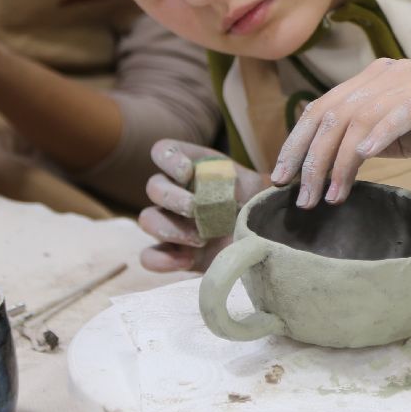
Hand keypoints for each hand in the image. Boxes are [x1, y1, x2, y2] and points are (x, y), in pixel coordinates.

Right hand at [138, 139, 269, 271]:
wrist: (263, 240)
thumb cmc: (257, 206)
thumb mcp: (255, 188)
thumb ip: (243, 180)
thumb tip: (241, 184)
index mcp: (194, 168)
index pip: (164, 151)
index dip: (169, 159)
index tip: (186, 171)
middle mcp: (176, 192)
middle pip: (154, 187)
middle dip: (174, 198)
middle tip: (196, 209)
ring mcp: (171, 223)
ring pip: (147, 219)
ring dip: (170, 228)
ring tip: (201, 238)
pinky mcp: (173, 253)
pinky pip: (149, 256)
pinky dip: (162, 260)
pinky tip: (187, 260)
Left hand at [272, 58, 410, 209]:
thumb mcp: (404, 134)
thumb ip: (369, 138)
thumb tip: (329, 165)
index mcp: (375, 79)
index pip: (320, 109)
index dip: (296, 144)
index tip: (281, 179)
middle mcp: (387, 73)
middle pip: (331, 114)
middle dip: (310, 159)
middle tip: (301, 197)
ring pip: (358, 119)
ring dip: (338, 161)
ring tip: (330, 196)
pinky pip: (398, 113)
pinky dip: (377, 135)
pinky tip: (362, 159)